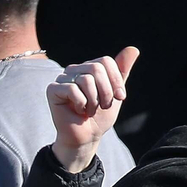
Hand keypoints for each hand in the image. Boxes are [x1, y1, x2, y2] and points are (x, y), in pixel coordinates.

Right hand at [47, 46, 138, 173]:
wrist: (86, 137)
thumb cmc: (100, 117)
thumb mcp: (115, 93)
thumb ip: (122, 71)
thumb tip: (133, 48)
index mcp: (89, 68)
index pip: (105, 61)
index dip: (116, 80)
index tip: (120, 97)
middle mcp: (75, 70)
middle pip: (96, 68)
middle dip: (106, 91)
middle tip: (103, 106)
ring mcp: (63, 78)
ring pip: (85, 79)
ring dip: (93, 101)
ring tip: (90, 110)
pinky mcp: (53, 89)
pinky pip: (72, 90)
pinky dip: (81, 104)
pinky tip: (78, 111)